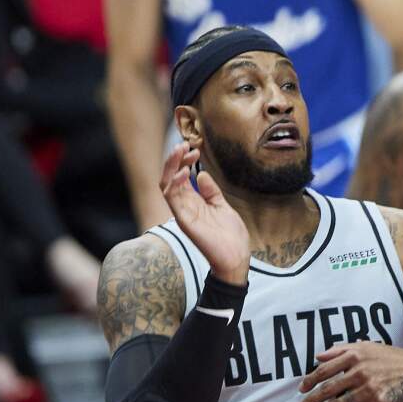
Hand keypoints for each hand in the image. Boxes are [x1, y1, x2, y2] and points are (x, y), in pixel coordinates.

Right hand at [159, 142, 250, 283]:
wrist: (236, 257)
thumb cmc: (230, 235)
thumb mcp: (222, 206)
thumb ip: (210, 191)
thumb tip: (201, 173)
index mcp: (193, 202)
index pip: (180, 177)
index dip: (184, 161)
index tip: (195, 149)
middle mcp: (185, 206)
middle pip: (170, 177)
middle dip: (174, 159)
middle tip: (183, 144)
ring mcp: (183, 212)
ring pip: (166, 185)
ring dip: (171, 166)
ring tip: (180, 151)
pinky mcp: (184, 220)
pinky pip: (172, 199)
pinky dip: (175, 183)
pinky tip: (184, 171)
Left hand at [297, 343, 402, 401]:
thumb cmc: (394, 358)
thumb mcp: (369, 347)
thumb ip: (342, 349)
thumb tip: (318, 356)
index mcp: (355, 355)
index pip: (325, 370)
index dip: (310, 381)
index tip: (301, 390)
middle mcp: (360, 371)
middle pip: (328, 389)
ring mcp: (370, 388)